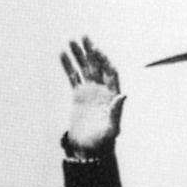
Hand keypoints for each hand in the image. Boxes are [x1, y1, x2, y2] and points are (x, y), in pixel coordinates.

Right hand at [60, 36, 124, 155]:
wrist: (89, 150)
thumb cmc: (103, 142)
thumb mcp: (112, 128)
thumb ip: (117, 111)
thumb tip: (123, 95)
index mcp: (112, 95)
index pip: (109, 72)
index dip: (103, 60)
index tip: (96, 50)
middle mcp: (102, 90)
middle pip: (97, 66)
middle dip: (90, 51)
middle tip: (84, 36)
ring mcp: (90, 92)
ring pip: (84, 69)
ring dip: (78, 55)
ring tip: (70, 41)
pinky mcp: (78, 96)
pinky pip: (73, 78)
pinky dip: (68, 66)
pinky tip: (62, 54)